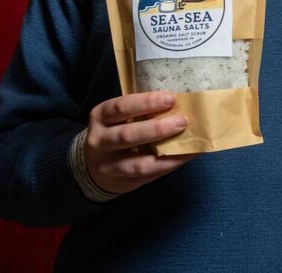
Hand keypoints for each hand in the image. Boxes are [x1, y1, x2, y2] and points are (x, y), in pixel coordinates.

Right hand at [84, 91, 199, 194]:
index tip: (171, 98)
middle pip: (127, 135)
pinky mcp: (120, 182)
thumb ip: (142, 111)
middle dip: (157, 128)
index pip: (121, 107)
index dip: (147, 102)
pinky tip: (185, 157)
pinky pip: (147, 175)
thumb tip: (181, 103)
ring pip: (137, 163)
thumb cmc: (116, 131)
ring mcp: (107, 166)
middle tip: (182, 121)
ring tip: (188, 143)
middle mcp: (99, 141)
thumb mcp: (120, 117)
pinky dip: (169, 165)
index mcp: (100, 117)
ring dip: (166, 153)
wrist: (94, 164)